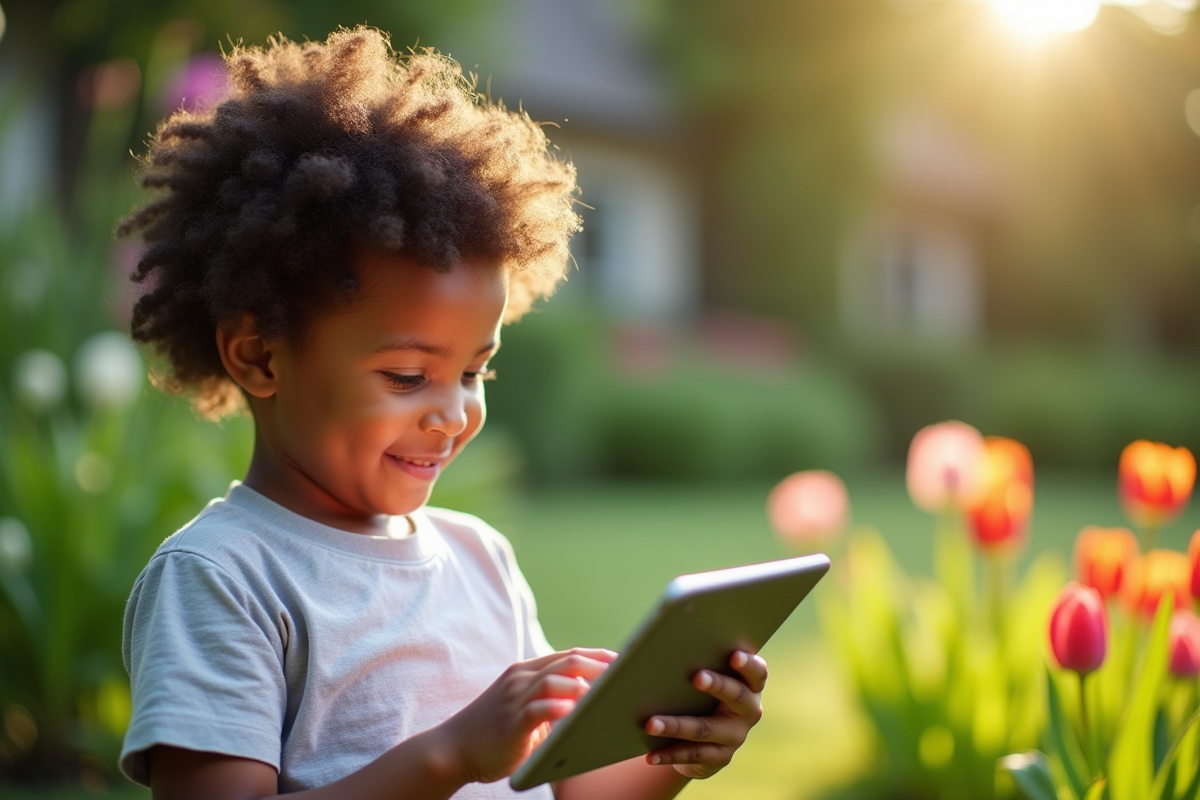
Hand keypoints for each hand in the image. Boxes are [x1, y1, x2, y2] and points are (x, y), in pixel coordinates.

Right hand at [437, 648, 616, 785]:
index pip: (567, 655)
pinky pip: (536, 710)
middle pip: (566, 662)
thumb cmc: (494, 732)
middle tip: (623, 674)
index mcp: (525, 672)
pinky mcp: (510, 723)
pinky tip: (573, 711)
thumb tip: (586, 702)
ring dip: (583, 686)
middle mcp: (520, 679)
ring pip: (554, 681)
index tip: (620, 660)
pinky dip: (557, 708)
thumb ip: (549, 701)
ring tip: (606, 693)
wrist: (453, 748)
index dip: (596, 656)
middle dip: (598, 666)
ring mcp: (513, 699)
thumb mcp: (524, 709)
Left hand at [642, 650, 766, 779]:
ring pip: (706, 729)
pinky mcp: (720, 758)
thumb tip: (617, 652)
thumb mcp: (699, 677)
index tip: (734, 655)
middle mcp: (749, 710)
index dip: (748, 664)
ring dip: (676, 725)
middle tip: (695, 677)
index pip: (757, 672)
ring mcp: (736, 736)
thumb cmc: (697, 693)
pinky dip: (669, 754)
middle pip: (737, 696)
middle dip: (717, 685)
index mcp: (748, 684)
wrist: (705, 737)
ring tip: (650, 723)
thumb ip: (678, 660)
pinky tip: (649, 755)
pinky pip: (693, 755)